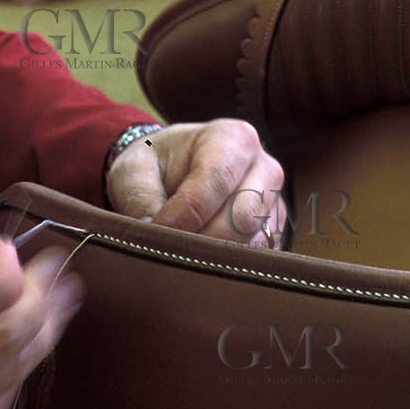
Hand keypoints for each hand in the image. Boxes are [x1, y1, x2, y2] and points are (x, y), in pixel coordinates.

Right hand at [0, 236, 83, 408]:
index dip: (5, 268)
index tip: (6, 251)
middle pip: (4, 334)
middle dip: (40, 296)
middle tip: (56, 271)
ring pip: (13, 368)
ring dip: (46, 328)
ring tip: (63, 300)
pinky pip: (3, 398)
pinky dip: (22, 364)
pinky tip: (33, 341)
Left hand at [105, 119, 285, 246]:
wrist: (172, 172)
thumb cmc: (155, 166)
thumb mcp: (134, 170)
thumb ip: (141, 200)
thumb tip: (153, 235)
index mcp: (233, 139)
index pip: (217, 182)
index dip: (184, 214)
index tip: (156, 231)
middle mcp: (265, 169)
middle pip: (242, 220)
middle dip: (200, 241)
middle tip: (166, 250)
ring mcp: (275, 205)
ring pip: (252, 246)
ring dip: (212, 258)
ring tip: (180, 254)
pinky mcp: (274, 236)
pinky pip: (256, 263)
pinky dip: (225, 269)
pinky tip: (199, 261)